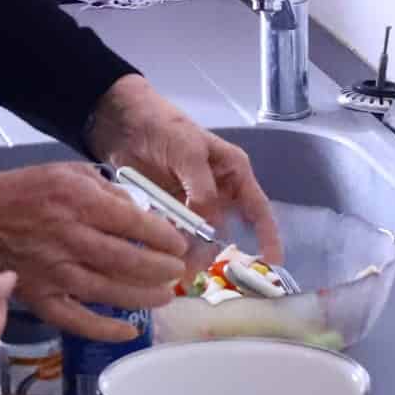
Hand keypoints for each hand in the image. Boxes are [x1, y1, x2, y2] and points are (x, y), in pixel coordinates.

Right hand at [0, 163, 191, 342]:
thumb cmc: (24, 191)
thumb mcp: (67, 172)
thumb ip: (107, 191)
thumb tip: (144, 215)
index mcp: (77, 201)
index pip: (135, 224)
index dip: (164, 237)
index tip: (179, 244)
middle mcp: (67, 237)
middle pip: (127, 261)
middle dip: (161, 270)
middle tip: (177, 272)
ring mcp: (52, 271)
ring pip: (108, 291)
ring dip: (143, 297)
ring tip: (163, 295)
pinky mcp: (38, 296)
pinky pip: (76, 319)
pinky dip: (104, 329)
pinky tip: (128, 329)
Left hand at [89, 77, 282, 261]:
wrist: (123, 121)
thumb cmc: (165, 127)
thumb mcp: (189, 153)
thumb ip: (202, 190)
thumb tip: (210, 228)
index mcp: (234, 172)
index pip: (258, 209)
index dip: (268, 237)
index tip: (271, 263)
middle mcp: (219, 190)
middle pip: (226, 229)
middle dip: (217, 252)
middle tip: (201, 272)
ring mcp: (194, 201)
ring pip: (200, 235)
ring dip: (192, 253)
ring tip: (179, 270)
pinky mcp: (170, 208)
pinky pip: (177, 232)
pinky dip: (173, 244)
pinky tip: (164, 256)